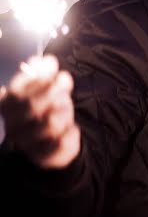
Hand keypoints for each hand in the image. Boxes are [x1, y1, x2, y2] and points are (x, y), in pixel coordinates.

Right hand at [0, 55, 79, 169]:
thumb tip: (46, 60)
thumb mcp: (45, 89)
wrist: (52, 144)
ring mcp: (27, 142)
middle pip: (32, 105)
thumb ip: (44, 75)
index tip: (52, 63)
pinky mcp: (44, 156)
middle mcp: (13, 125)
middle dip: (53, 89)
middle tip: (65, 79)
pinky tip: (71, 127)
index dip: (36, 75)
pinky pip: (61, 142)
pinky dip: (69, 131)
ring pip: (49, 122)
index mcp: (7, 106)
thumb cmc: (46, 109)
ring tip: (67, 104)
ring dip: (63, 109)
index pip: (17, 90)